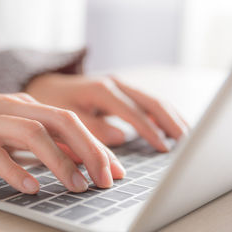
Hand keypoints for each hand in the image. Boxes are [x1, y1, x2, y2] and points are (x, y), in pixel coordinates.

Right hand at [0, 93, 124, 193]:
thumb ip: (40, 141)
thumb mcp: (11, 129)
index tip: (116, 170)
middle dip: (89, 150)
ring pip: (32, 134)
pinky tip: (30, 187)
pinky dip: (15, 170)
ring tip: (76, 186)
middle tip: (105, 179)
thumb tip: (76, 160)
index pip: (71, 121)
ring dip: (59, 162)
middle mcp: (12, 106)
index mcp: (26, 104)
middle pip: (60, 121)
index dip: (97, 145)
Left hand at [26, 73, 187, 151]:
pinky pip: (144, 101)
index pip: (133, 111)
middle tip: (187, 140)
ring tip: (186, 134)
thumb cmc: (51, 102)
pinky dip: (160, 113)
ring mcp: (118, 85)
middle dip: (169, 120)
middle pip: (150, 100)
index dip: (149, 130)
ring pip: (151, 99)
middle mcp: (113, 83)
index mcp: (100, 89)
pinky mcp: (119, 90)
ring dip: (170, 115)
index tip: (164, 148)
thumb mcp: (64, 116)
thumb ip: (90, 127)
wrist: (44, 85)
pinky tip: (169, 125)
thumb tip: (121, 138)